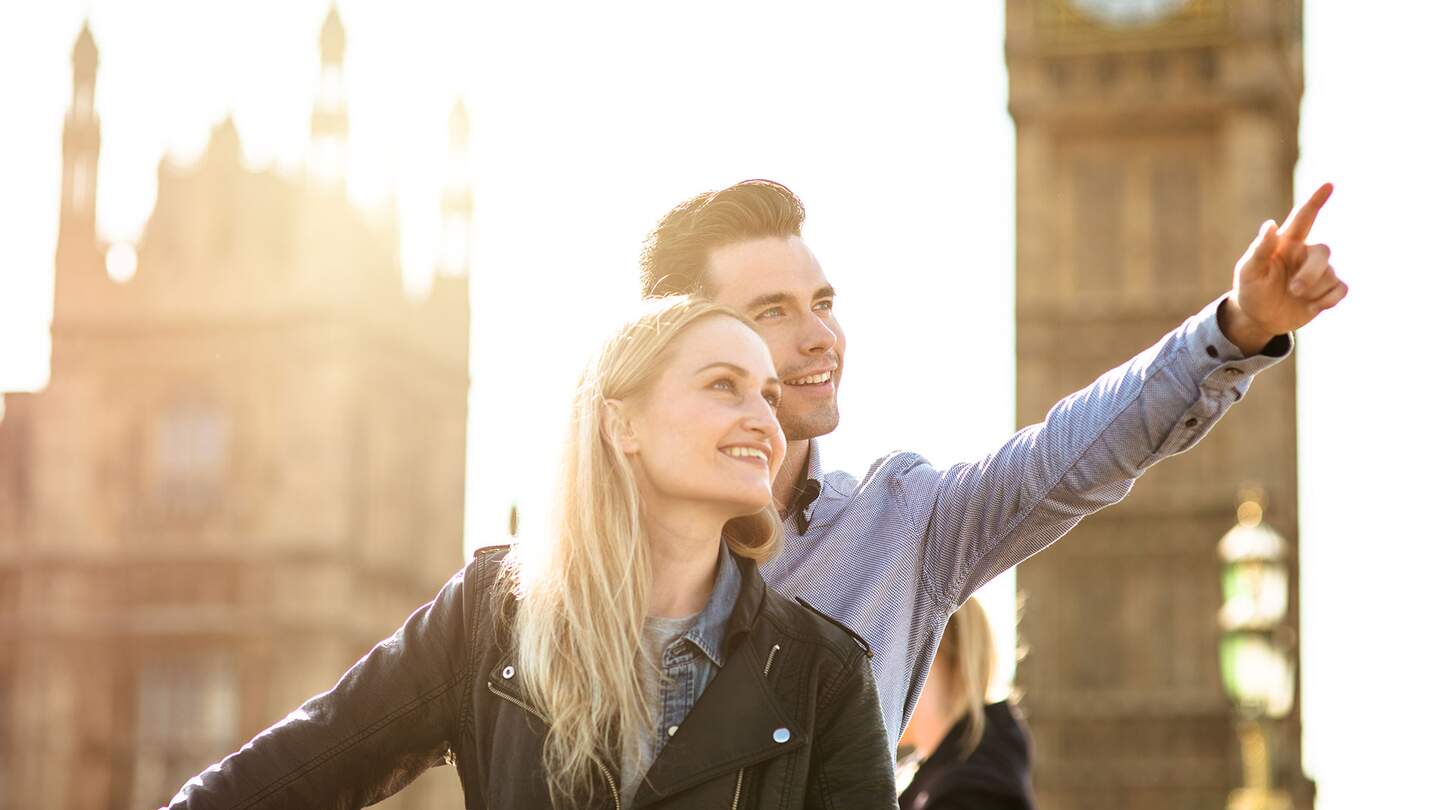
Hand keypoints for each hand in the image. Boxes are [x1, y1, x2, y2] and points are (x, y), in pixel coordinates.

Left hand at [1223, 183, 1347, 352]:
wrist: (1258, 318)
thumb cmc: (1251, 289)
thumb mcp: (1248, 272)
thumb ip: (1259, 249)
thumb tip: (1270, 224)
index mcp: (1287, 244)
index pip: (1304, 217)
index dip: (1316, 200)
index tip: (1329, 184)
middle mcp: (1305, 254)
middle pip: (1323, 252)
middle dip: (1310, 273)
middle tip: (1293, 290)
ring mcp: (1319, 272)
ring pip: (1331, 274)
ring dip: (1314, 290)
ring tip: (1295, 298)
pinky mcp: (1328, 290)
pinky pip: (1341, 289)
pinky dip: (1329, 300)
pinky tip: (1313, 307)